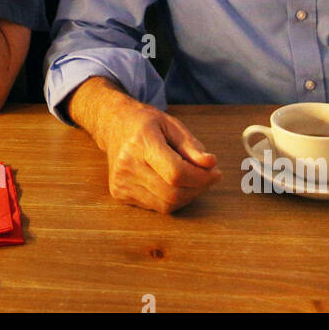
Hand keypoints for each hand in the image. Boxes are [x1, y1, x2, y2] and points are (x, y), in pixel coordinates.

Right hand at [101, 103, 221, 212]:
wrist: (112, 125)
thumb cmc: (143, 123)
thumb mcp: (171, 124)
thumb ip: (191, 146)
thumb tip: (210, 165)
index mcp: (140, 142)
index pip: (176, 173)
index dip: (201, 177)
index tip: (215, 172)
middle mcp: (127, 165)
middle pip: (172, 193)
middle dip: (198, 188)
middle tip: (210, 177)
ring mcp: (121, 182)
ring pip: (166, 205)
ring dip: (187, 196)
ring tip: (194, 180)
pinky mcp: (120, 194)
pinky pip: (155, 206)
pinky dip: (172, 199)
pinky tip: (175, 184)